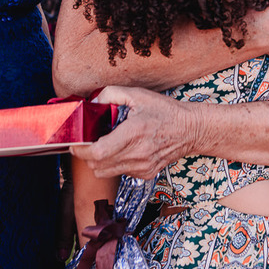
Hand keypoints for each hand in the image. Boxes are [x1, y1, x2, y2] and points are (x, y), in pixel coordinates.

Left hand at [76, 87, 196, 179]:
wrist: (191, 130)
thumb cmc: (165, 111)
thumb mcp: (138, 94)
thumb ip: (111, 94)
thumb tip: (91, 104)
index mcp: (133, 133)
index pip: (97, 152)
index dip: (81, 149)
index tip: (76, 141)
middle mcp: (137, 154)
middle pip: (97, 165)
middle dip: (86, 154)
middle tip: (88, 141)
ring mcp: (142, 167)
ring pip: (105, 172)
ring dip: (98, 161)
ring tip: (105, 145)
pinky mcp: (146, 174)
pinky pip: (120, 173)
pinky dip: (115, 163)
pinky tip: (124, 150)